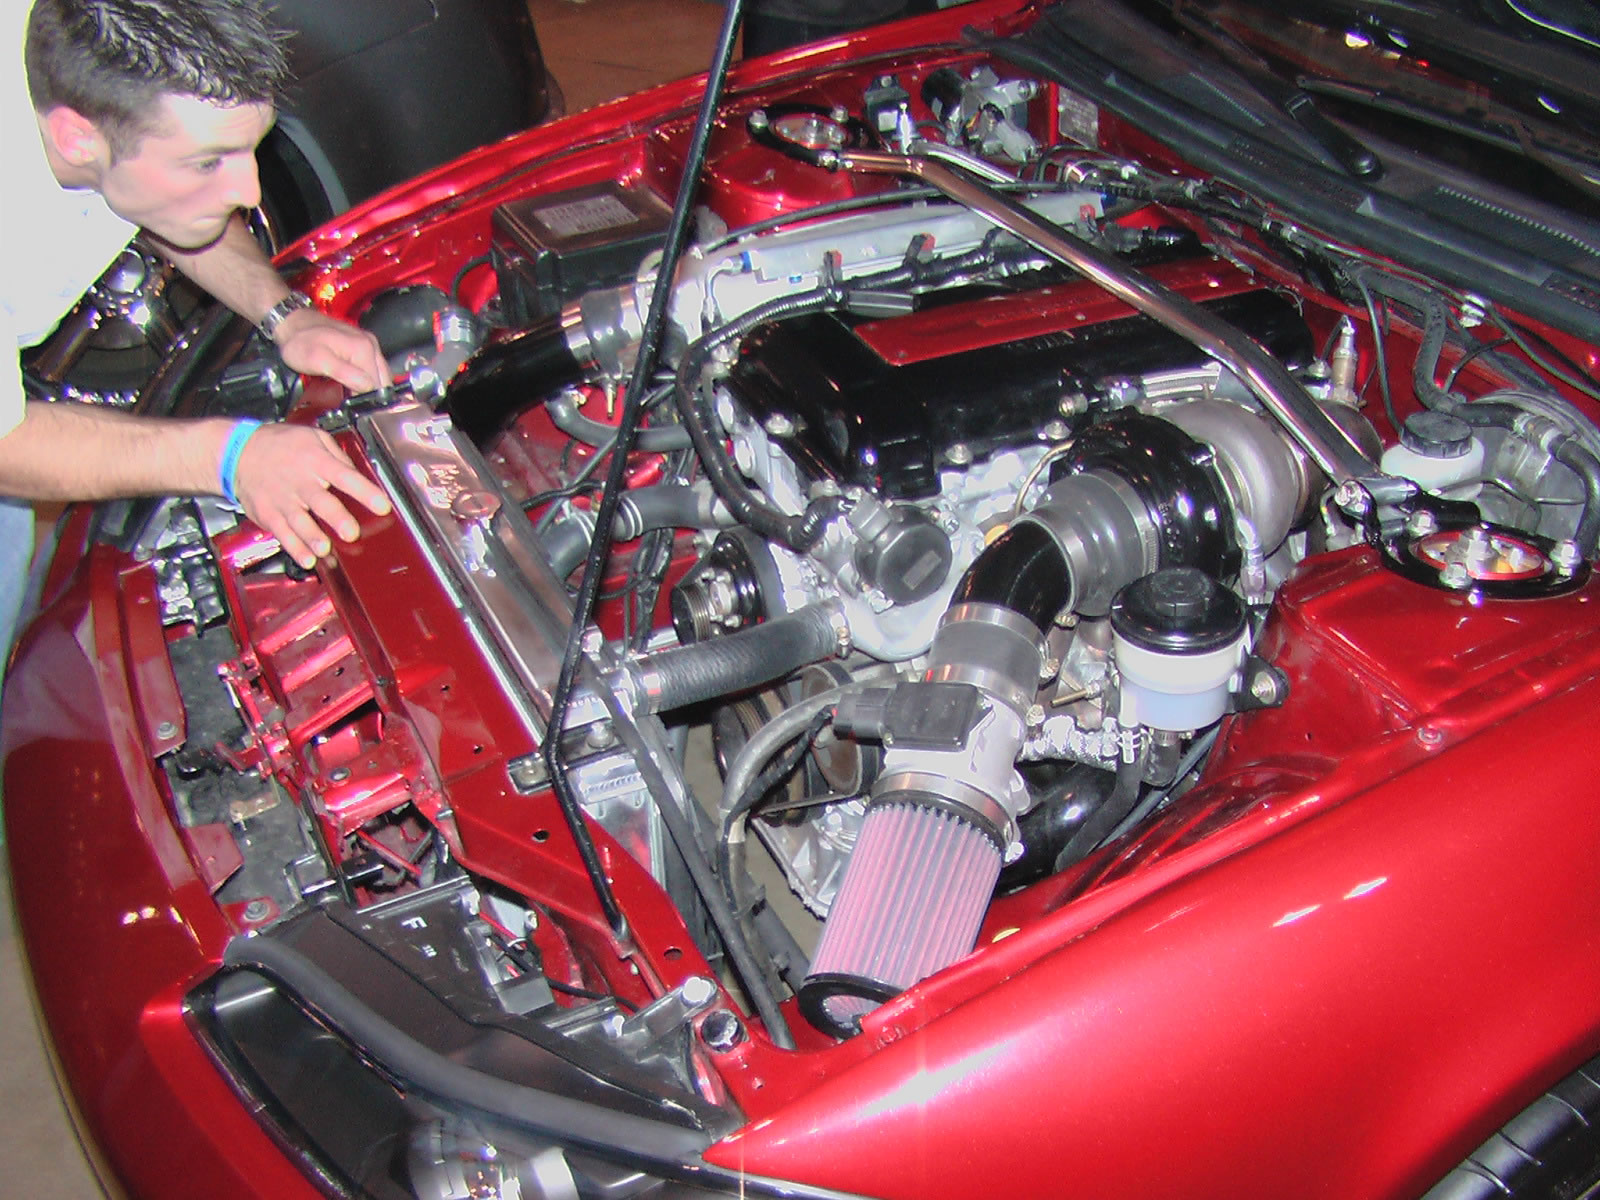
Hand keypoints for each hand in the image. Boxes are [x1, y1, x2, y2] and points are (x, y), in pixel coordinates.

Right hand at [229, 423, 391, 567]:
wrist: (238, 452)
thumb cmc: (280, 445)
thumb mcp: (313, 437)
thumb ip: (338, 456)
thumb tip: (359, 476)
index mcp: (316, 462)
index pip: (345, 476)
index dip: (365, 492)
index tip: (382, 505)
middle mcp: (300, 482)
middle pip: (321, 502)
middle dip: (336, 518)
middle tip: (351, 532)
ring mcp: (283, 501)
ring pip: (300, 522)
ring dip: (313, 537)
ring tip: (325, 549)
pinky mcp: (269, 515)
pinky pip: (283, 534)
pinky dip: (294, 548)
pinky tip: (307, 559)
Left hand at [273, 307, 389, 393]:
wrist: (293, 322)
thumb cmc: (300, 341)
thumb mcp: (318, 360)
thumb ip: (345, 374)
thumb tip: (368, 388)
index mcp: (364, 349)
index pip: (379, 386)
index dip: (367, 400)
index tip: (352, 406)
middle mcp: (371, 345)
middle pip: (383, 381)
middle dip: (371, 395)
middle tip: (351, 400)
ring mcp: (369, 343)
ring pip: (380, 375)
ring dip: (370, 387)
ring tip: (351, 392)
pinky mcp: (364, 344)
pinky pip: (373, 368)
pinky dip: (367, 378)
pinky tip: (353, 381)